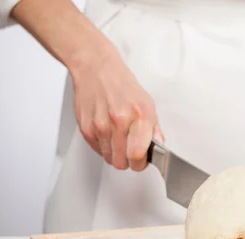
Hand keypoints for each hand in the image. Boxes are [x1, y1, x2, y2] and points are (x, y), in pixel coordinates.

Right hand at [70, 50, 164, 170]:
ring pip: (110, 159)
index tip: (142, 160)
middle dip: (129, 161)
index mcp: (139, 115)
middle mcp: (119, 120)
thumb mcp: (148, 104)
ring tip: (119, 139)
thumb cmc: (122, 86)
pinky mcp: (85, 128)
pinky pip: (98, 151)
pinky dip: (104, 147)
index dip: (141, 163)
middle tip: (131, 151)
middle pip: (122, 162)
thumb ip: (155, 130)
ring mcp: (100, 125)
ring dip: (116, 154)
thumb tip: (159, 149)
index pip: (138, 154)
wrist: (96, 69)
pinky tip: (108, 133)